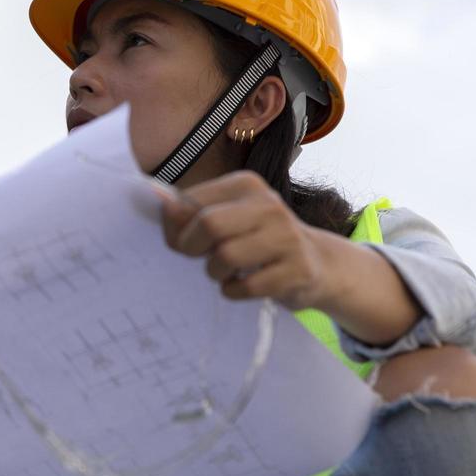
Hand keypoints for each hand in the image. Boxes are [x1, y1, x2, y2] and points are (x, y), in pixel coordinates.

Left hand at [160, 170, 334, 309]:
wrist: (317, 263)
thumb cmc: (256, 240)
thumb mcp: (227, 216)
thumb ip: (191, 212)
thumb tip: (159, 204)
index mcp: (245, 184)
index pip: (190, 201)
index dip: (175, 227)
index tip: (182, 241)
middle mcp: (268, 205)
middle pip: (209, 223)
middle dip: (192, 247)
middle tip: (201, 257)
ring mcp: (287, 236)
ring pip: (225, 257)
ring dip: (215, 273)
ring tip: (226, 271)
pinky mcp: (297, 270)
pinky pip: (246, 287)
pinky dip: (233, 291)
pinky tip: (242, 285)